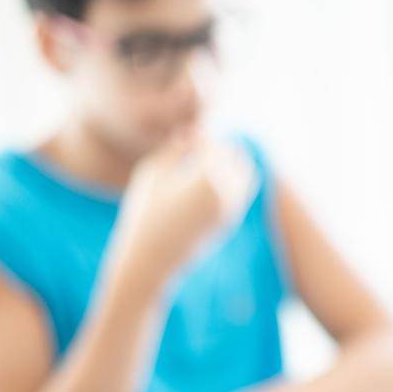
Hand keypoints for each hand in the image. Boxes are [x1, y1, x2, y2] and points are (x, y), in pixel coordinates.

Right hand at [105, 131, 256, 297]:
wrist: (152, 258)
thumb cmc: (145, 211)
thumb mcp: (154, 171)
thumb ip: (176, 148)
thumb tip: (192, 133)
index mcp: (208, 178)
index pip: (215, 143)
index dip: (197, 137)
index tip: (181, 141)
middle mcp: (228, 194)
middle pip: (238, 155)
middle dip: (219, 149)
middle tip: (193, 152)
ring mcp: (233, 209)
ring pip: (247, 174)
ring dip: (229, 164)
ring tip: (200, 167)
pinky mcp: (231, 221)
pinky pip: (241, 191)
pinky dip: (229, 181)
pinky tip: (202, 185)